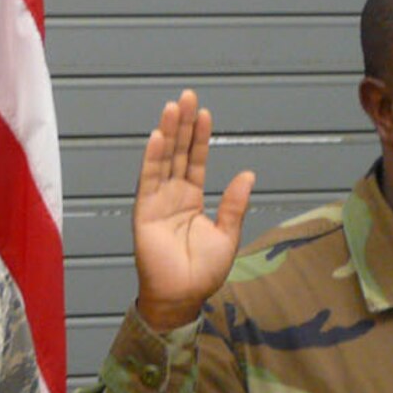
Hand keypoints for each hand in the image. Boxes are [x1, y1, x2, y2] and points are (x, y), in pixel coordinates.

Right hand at [132, 90, 254, 331]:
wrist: (182, 296)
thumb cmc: (202, 272)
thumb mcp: (228, 235)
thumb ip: (235, 204)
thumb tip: (248, 173)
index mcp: (193, 200)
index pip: (197, 161)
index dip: (201, 137)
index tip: (205, 113)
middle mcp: (173, 195)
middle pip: (179, 153)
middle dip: (183, 125)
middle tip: (188, 96)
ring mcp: (157, 201)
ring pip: (164, 160)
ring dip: (168, 133)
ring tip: (173, 107)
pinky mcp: (144, 212)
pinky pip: (148, 180)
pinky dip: (152, 159)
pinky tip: (157, 137)